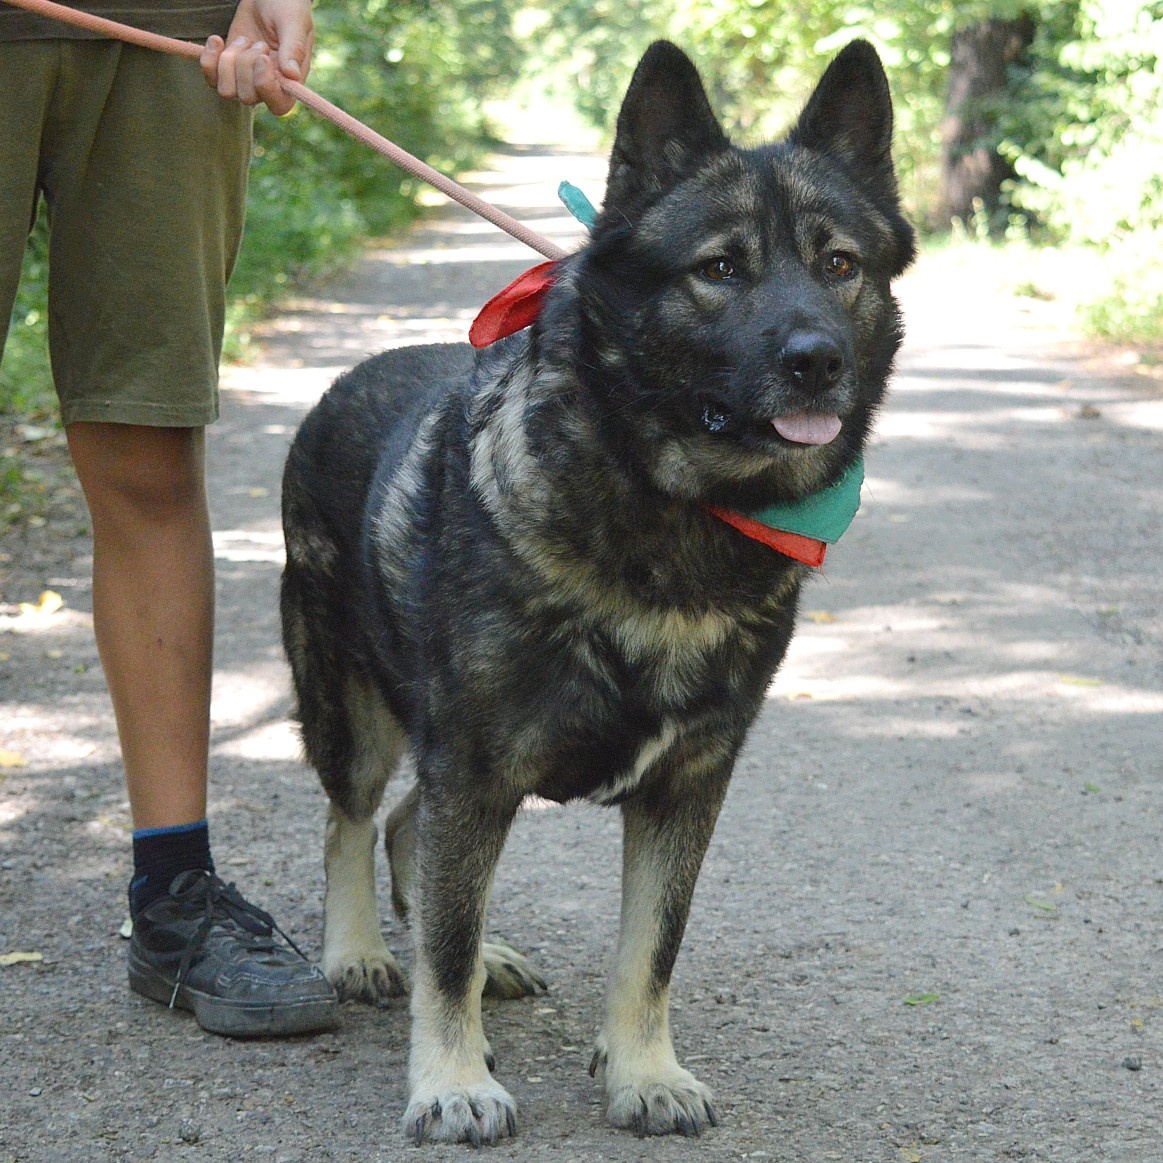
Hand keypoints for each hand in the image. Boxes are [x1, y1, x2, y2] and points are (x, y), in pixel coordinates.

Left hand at [200, 0, 314, 116]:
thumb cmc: (286, 6)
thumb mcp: (294, 22)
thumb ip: (294, 48)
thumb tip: (292, 76)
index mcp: (290, 82)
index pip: (278, 106)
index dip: (265, 87)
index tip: (263, 58)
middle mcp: (268, 87)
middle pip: (247, 97)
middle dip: (246, 65)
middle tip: (258, 42)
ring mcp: (246, 80)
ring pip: (227, 91)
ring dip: (229, 62)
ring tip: (243, 40)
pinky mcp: (227, 68)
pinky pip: (211, 77)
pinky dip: (210, 59)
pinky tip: (218, 40)